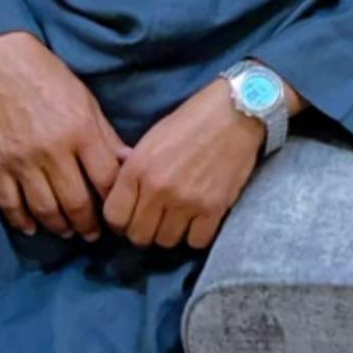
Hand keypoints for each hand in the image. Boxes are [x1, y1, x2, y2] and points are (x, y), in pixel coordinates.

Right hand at [0, 31, 130, 240]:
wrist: (5, 66)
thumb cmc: (54, 81)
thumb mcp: (89, 104)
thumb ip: (107, 138)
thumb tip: (130, 164)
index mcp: (81, 132)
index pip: (106, 179)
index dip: (116, 200)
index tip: (121, 212)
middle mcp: (53, 150)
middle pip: (76, 201)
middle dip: (89, 224)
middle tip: (95, 234)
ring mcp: (22, 160)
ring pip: (44, 208)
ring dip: (59, 226)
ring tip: (70, 232)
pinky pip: (10, 203)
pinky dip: (22, 221)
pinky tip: (33, 228)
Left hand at [103, 78, 263, 250]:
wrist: (238, 111)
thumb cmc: (194, 118)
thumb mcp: (153, 137)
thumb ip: (135, 168)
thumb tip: (123, 193)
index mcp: (138, 167)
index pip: (114, 217)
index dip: (121, 221)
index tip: (132, 217)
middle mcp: (158, 189)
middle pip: (139, 236)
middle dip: (145, 230)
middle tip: (157, 219)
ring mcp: (186, 201)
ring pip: (167, 241)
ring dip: (171, 232)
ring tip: (180, 217)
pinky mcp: (214, 207)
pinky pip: (197, 241)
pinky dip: (197, 233)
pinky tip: (201, 218)